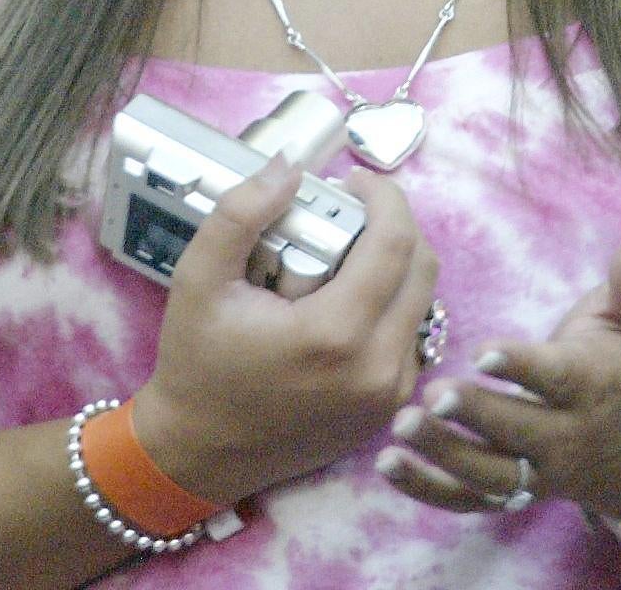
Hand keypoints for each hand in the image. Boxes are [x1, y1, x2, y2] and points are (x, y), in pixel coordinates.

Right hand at [133, 155, 438, 506]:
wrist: (198, 454)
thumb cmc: (197, 366)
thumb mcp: (199, 279)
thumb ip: (240, 213)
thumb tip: (290, 165)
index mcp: (335, 334)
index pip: (395, 242)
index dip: (385, 196)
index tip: (354, 181)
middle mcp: (377, 368)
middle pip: (422, 267)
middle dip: (394, 223)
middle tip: (351, 210)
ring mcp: (390, 395)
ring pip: (423, 301)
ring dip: (395, 262)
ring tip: (346, 250)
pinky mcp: (388, 409)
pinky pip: (411, 336)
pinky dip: (392, 302)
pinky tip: (348, 295)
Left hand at [377, 239, 620, 516]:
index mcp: (590, 387)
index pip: (554, 378)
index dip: (520, 365)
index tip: (482, 351)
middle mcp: (563, 437)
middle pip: (517, 432)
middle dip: (475, 414)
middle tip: (432, 393)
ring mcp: (535, 472)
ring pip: (489, 474)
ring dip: (443, 454)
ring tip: (399, 427)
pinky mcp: (510, 494)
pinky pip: (467, 499)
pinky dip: (427, 488)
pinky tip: (387, 464)